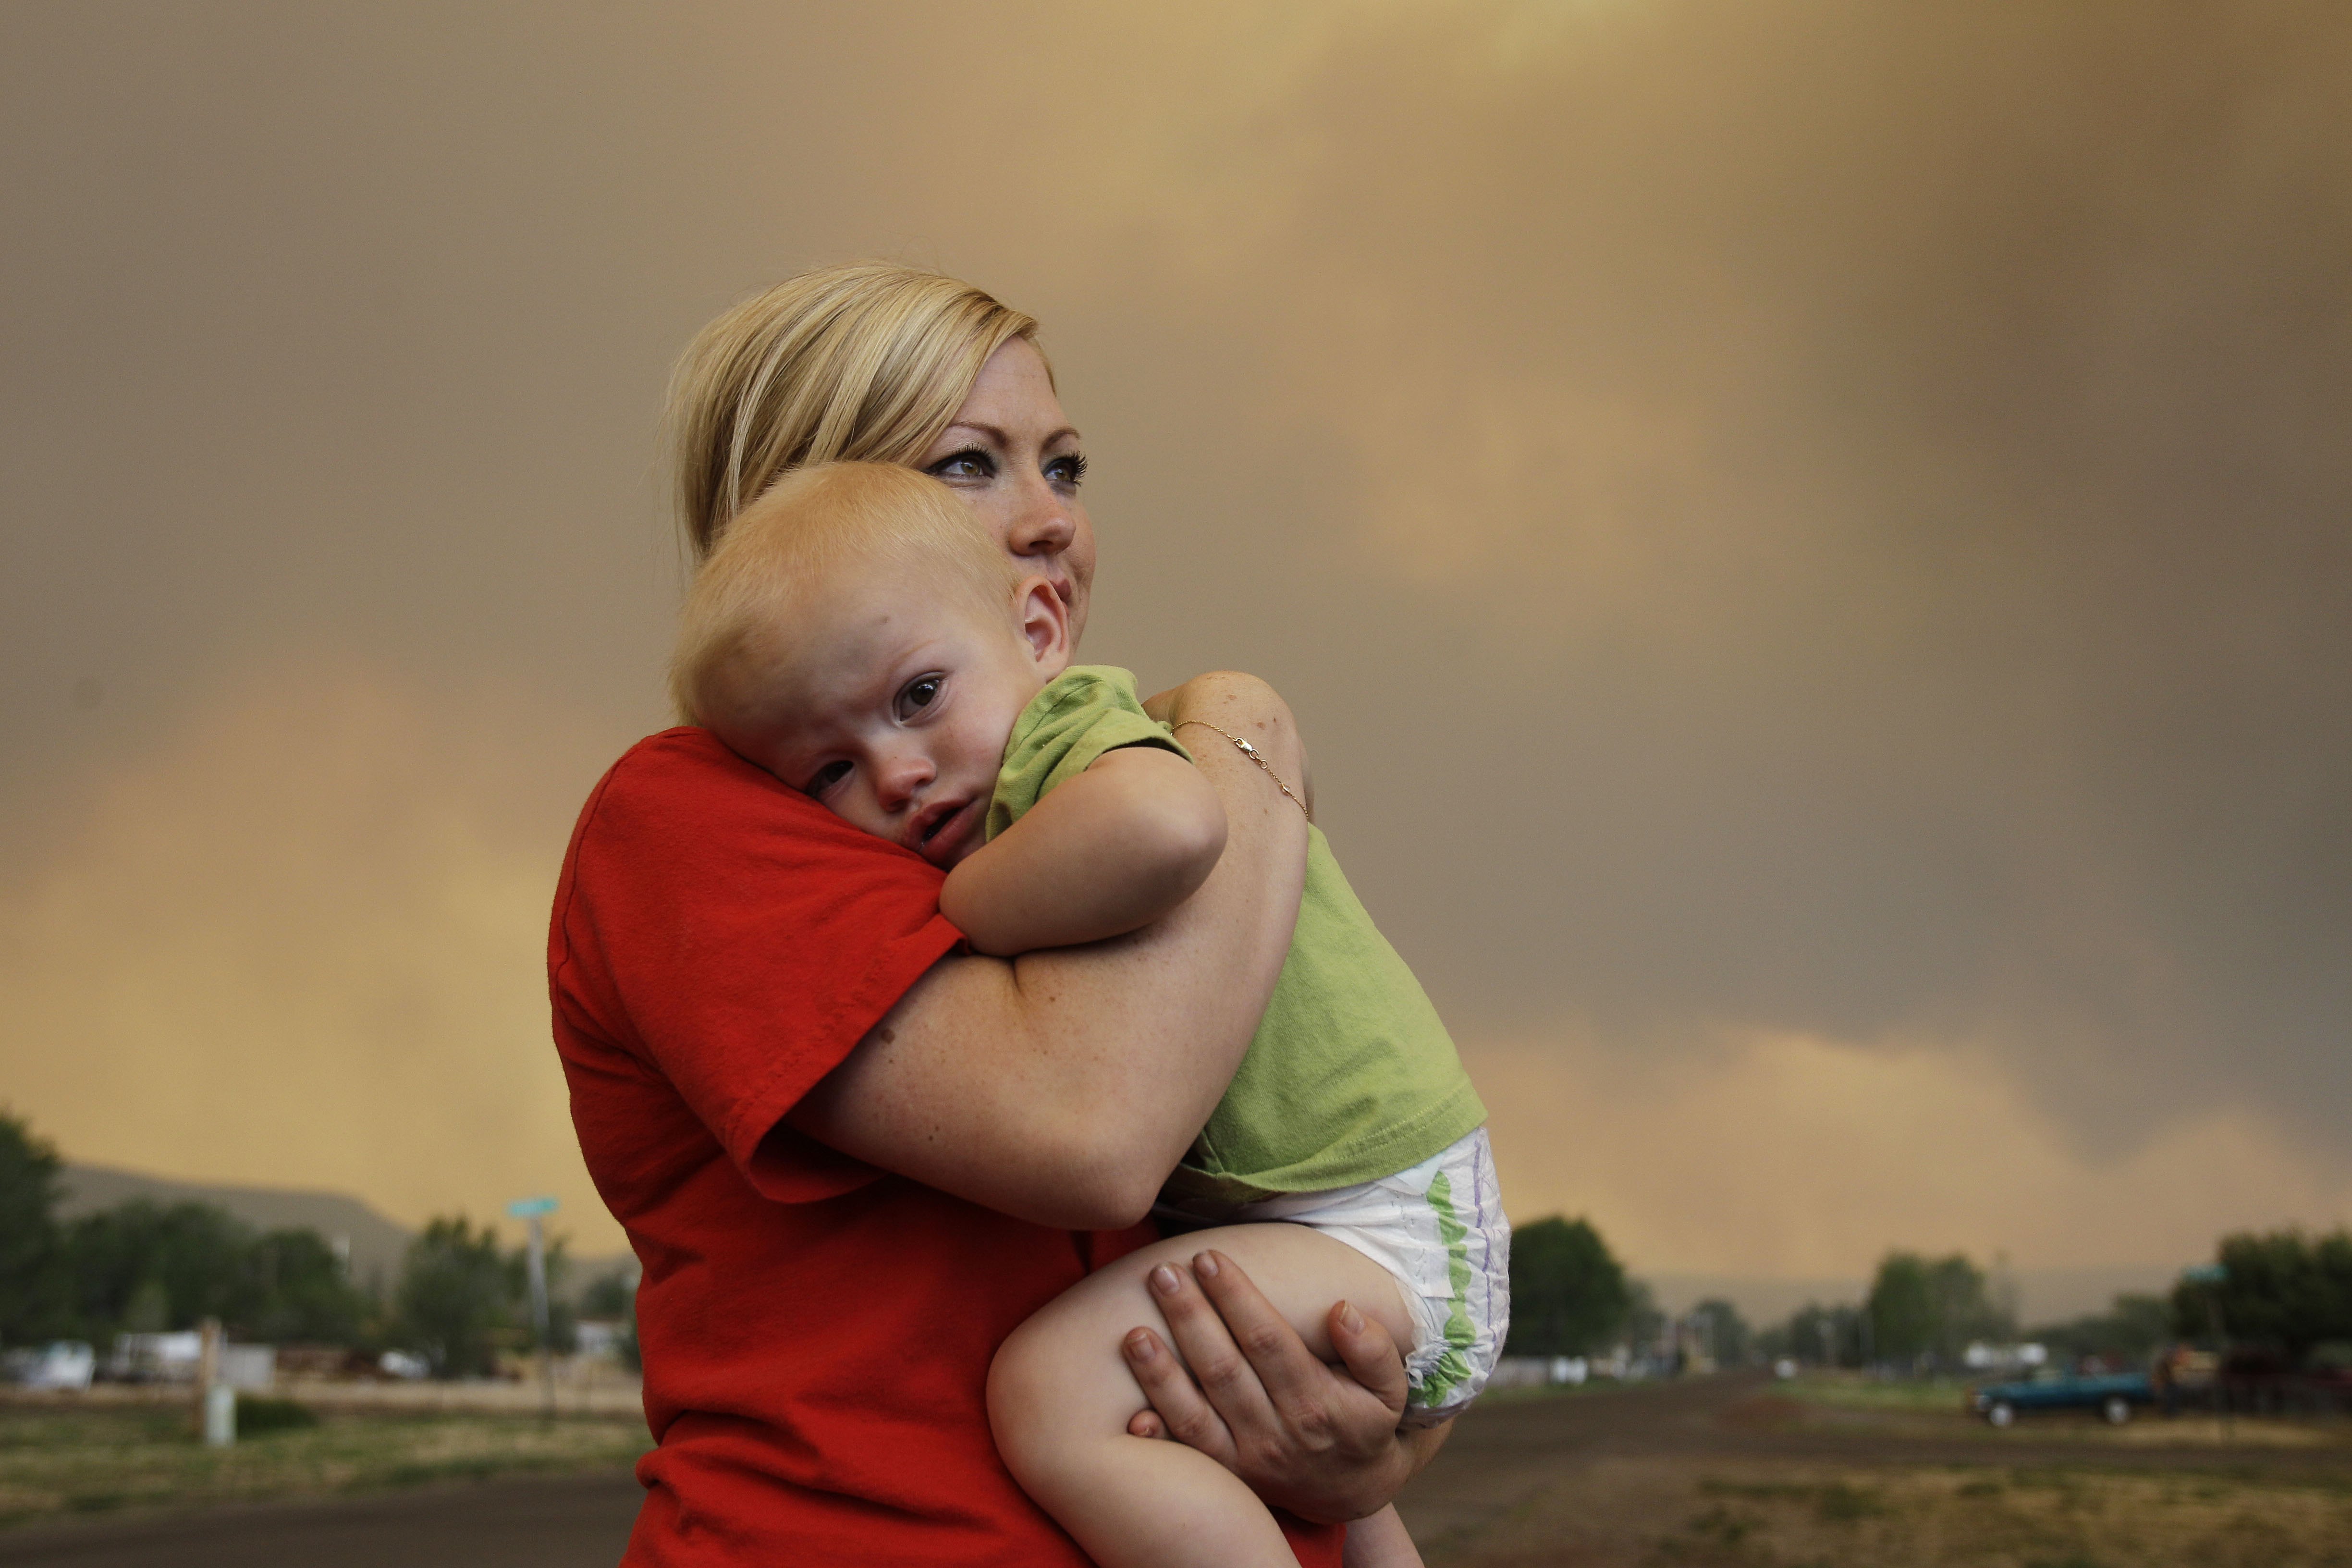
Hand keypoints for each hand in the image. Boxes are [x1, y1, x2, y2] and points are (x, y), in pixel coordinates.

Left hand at [1118, 1249, 1424, 1523]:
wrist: (1352, 1490)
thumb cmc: (1365, 1422)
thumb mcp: (1389, 1390)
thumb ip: (1375, 1350)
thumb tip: (1343, 1310)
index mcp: (1316, 1403)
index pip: (1268, 1341)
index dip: (1236, 1298)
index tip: (1208, 1258)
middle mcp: (1277, 1433)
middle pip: (1224, 1369)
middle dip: (1190, 1318)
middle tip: (1161, 1272)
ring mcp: (1248, 1459)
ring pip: (1196, 1414)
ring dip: (1161, 1374)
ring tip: (1132, 1332)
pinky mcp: (1227, 1475)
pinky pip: (1188, 1455)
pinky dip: (1159, 1437)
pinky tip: (1130, 1415)